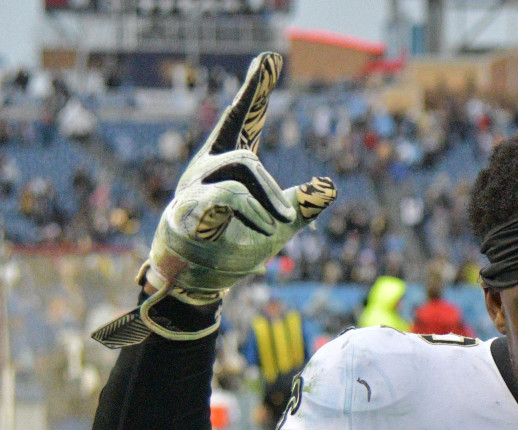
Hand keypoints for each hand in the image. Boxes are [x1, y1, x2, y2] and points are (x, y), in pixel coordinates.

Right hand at [92, 52, 336, 347]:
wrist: (197, 283)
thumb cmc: (234, 246)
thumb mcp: (280, 225)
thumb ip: (303, 204)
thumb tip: (330, 187)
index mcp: (227, 165)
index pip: (242, 120)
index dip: (256, 91)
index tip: (270, 59)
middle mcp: (206, 169)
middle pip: (240, 144)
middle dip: (264, 154)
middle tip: (290, 203)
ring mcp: (193, 189)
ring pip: (238, 169)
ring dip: (268, 197)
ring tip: (283, 222)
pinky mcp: (186, 214)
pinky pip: (222, 198)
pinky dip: (250, 210)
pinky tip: (267, 228)